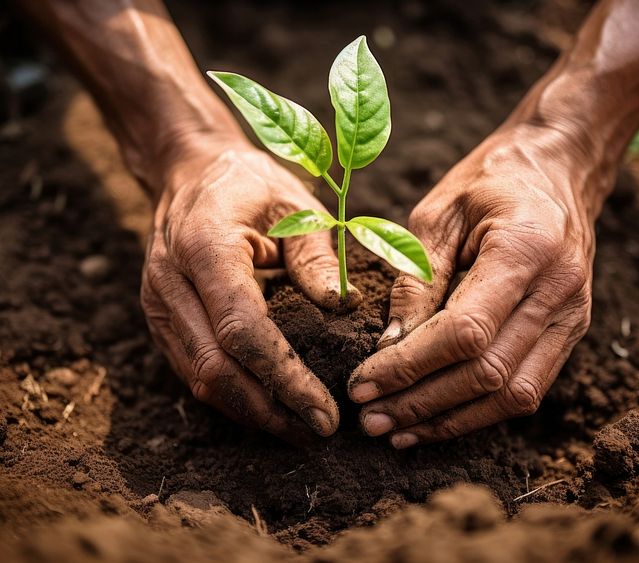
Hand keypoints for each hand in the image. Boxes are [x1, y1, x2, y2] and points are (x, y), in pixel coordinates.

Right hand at [141, 137, 352, 443]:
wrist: (191, 170)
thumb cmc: (251, 184)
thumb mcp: (295, 203)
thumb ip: (317, 254)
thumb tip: (341, 306)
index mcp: (205, 247)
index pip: (242, 330)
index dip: (284, 378)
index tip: (325, 410)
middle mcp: (170, 282)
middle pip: (215, 368)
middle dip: (268, 410)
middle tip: (319, 432)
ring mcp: (158, 304)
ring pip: (199, 378)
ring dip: (249, 412)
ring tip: (300, 430)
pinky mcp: (161, 319)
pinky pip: (193, 370)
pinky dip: (231, 395)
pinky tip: (270, 408)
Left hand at [348, 123, 596, 447]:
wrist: (560, 168)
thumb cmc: (492, 180)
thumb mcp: (440, 211)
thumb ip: (416, 279)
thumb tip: (389, 348)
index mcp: (527, 248)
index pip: (465, 331)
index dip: (410, 367)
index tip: (363, 383)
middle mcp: (559, 290)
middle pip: (489, 372)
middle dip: (422, 402)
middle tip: (369, 419)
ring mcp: (573, 316)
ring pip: (514, 394)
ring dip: (451, 420)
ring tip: (397, 431)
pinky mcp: (572, 332)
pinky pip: (529, 389)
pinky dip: (480, 412)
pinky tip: (437, 419)